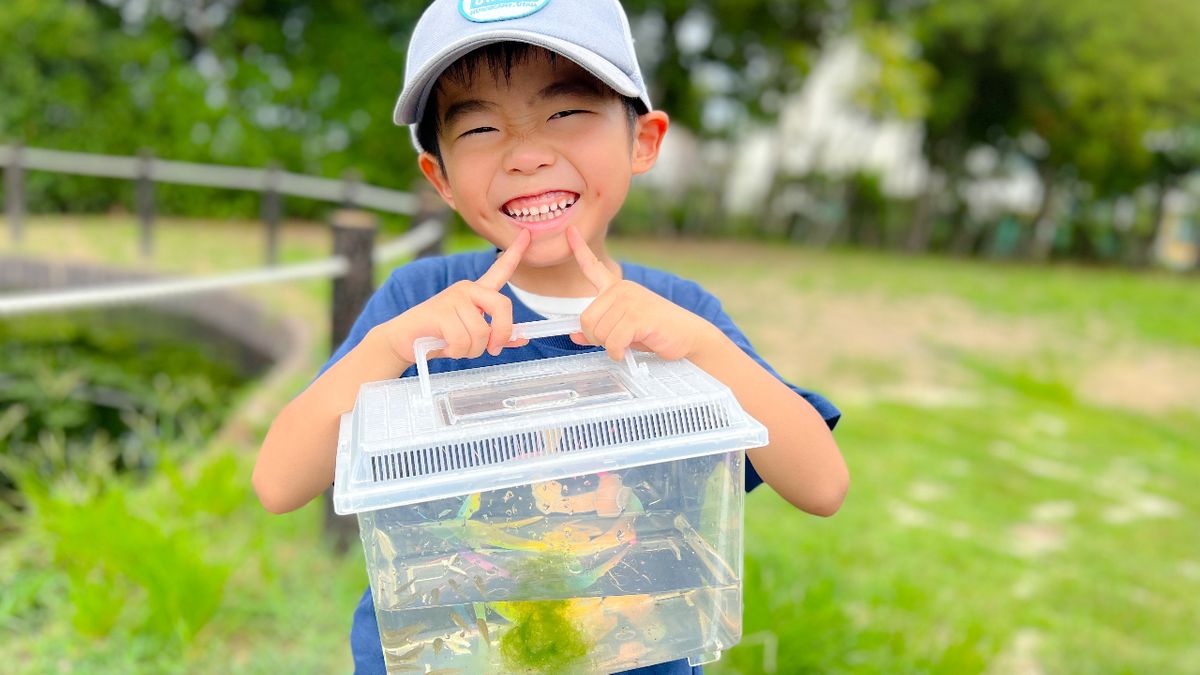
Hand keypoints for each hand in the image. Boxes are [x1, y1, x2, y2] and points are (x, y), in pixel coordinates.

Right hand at [377, 229, 531, 362]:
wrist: (404, 340)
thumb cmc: (439, 336)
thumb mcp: (472, 336)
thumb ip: (496, 335)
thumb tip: (523, 339)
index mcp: (476, 292)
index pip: (500, 270)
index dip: (515, 253)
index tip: (527, 235)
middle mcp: (467, 289)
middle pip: (502, 306)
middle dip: (501, 334)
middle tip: (492, 349)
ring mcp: (453, 297)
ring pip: (482, 332)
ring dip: (472, 350)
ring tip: (456, 348)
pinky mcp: (440, 311)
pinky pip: (462, 340)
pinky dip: (457, 351)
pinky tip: (446, 347)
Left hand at [565, 226, 717, 361]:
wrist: (689, 336)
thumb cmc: (656, 332)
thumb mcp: (624, 328)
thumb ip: (600, 329)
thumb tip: (575, 335)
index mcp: (617, 287)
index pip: (592, 266)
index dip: (579, 248)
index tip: (569, 230)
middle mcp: (621, 289)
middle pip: (587, 319)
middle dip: (597, 338)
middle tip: (616, 342)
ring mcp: (630, 300)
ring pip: (599, 333)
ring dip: (610, 347)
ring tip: (627, 344)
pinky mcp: (638, 316)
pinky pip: (613, 342)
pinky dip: (617, 354)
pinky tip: (627, 353)